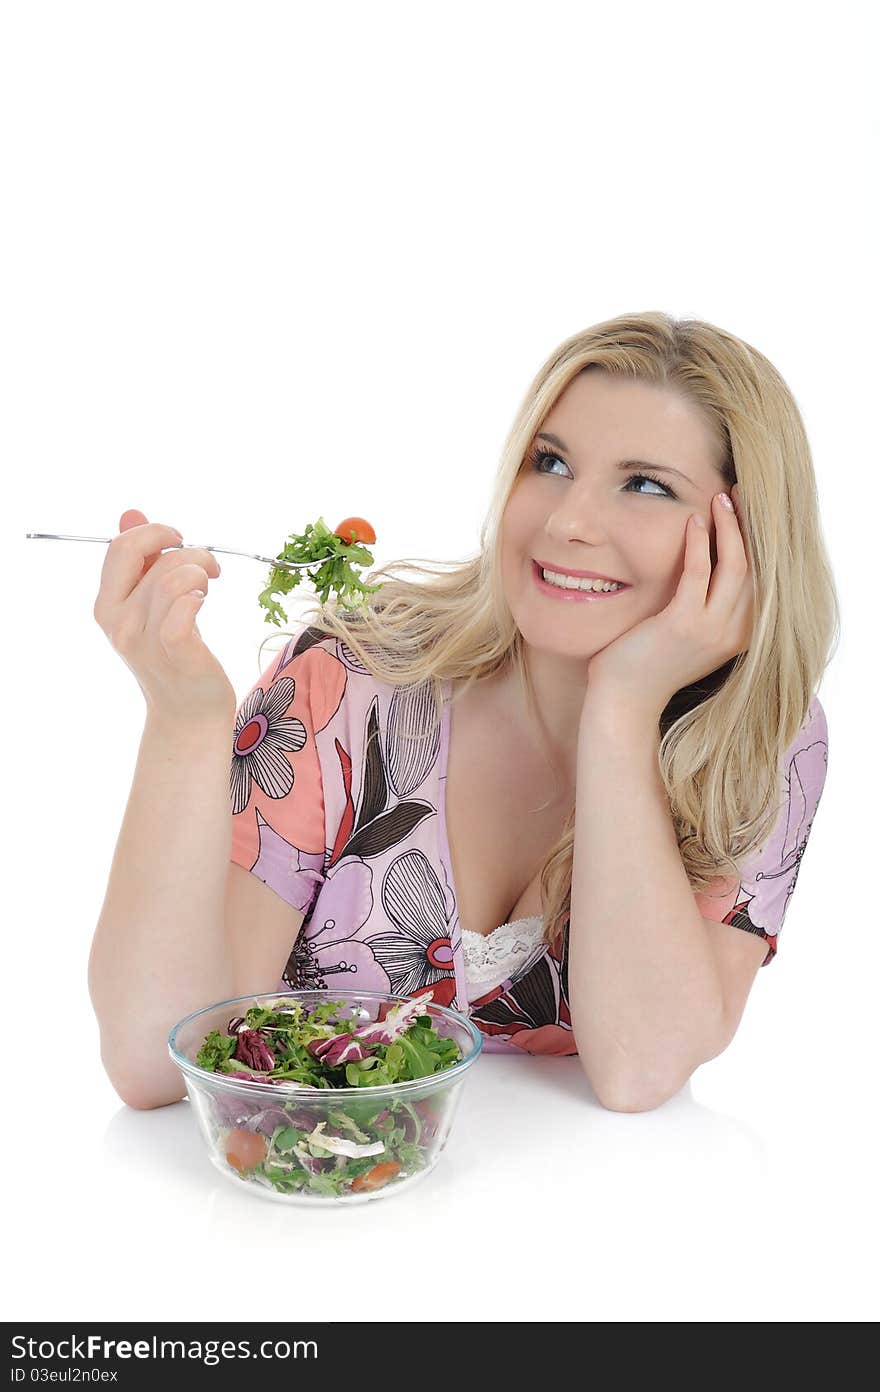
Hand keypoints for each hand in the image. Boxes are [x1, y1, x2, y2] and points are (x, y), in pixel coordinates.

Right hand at [93, 508, 235, 726]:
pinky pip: (182, 607)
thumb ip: (139, 561)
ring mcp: (145, 639)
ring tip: (210, 586)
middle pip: (145, 555)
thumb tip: (131, 515)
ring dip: (201, 570)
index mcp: (107, 605)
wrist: (187, 713)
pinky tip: (204, 602)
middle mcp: (119, 621)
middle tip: (207, 564)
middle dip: (184, 547)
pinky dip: (197, 594)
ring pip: (172, 577)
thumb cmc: (172, 655)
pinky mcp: (176, 652)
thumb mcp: (148, 605)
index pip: (120, 547)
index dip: (154, 533)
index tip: (180, 541)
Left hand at [584, 486, 753, 718]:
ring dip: (729, 527)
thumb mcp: (691, 637)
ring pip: (735, 566)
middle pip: (756, 567)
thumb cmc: (650, 664)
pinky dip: (699, 544)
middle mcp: (735, 634)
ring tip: (720, 498)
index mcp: (742, 636)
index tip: (750, 511)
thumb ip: (708, 610)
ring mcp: (712, 630)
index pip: (762, 579)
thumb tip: (709, 569)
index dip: (759, 541)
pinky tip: (693, 522)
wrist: (625, 700)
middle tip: (740, 493)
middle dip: (750, 526)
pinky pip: (698, 573)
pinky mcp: (683, 624)